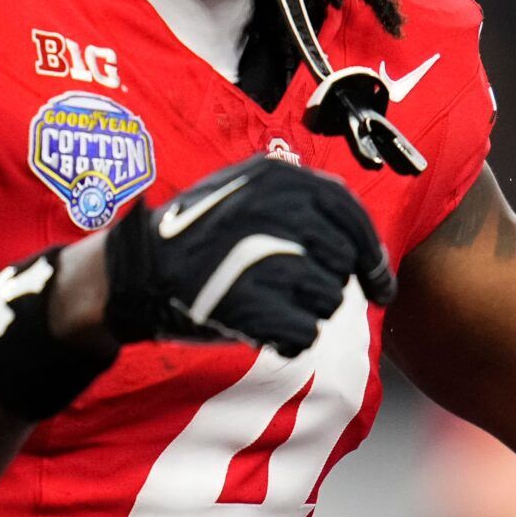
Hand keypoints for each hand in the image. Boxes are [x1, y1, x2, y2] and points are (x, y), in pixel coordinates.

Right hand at [102, 156, 395, 356]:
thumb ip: (303, 203)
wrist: (135, 271)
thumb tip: (366, 247)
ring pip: (328, 299)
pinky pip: (306, 333)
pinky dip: (288, 337)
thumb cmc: (196, 234)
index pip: (351, 217)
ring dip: (305, 309)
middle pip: (344, 262)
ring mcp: (266, 258)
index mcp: (279, 179)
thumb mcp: (245, 191)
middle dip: (326, 282)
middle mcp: (279, 212)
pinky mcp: (252, 305)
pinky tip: (259, 325)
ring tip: (263, 299)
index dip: (373, 256)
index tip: (380, 284)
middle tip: (289, 289)